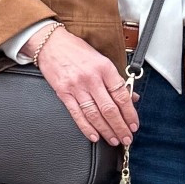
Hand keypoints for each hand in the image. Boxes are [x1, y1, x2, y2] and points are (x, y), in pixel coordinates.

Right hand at [33, 27, 138, 145]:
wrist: (51, 43)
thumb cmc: (76, 50)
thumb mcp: (101, 59)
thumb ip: (115, 79)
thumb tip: (130, 97)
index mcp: (104, 68)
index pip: (121, 95)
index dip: (130, 113)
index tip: (134, 124)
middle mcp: (91, 78)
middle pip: (109, 109)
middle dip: (120, 127)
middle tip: (127, 138)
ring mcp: (76, 87)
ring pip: (94, 114)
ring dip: (106, 130)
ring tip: (113, 140)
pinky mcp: (63, 93)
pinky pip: (77, 114)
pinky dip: (86, 128)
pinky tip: (94, 136)